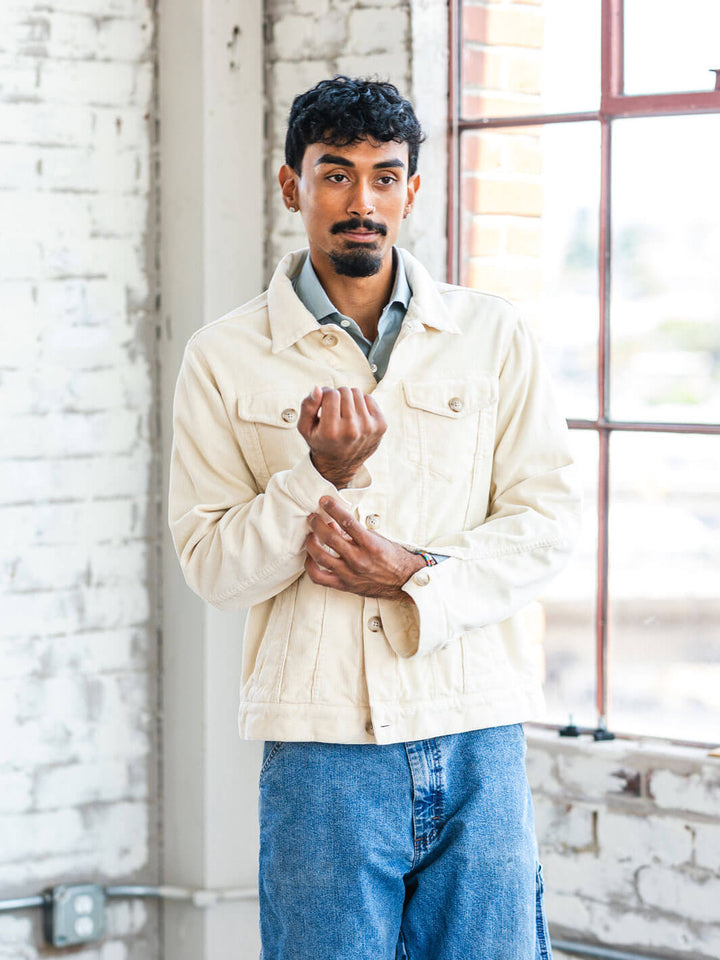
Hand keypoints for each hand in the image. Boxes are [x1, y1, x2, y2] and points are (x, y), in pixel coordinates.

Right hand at [297, 386, 385, 487]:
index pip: (331, 394)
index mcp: (331, 431)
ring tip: (344, 414)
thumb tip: (318, 388)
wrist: (341, 465)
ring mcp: (369, 428)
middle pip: (345, 391)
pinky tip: (356, 417)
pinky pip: (370, 398)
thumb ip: (307, 406)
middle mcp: (352, 430)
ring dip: (349, 399)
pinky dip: (361, 404)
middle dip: (337, 396)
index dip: (325, 395)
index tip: (323, 404)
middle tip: (334, 411)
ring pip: (357, 392)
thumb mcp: (305, 428)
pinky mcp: (381, 425)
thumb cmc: (322, 442)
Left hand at [304, 496, 425, 599]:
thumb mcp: (376, 538)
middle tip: (313, 517)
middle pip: (329, 537)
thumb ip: (354, 532)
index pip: (347, 521)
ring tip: (311, 535)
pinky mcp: (343, 585)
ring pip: (320, 556)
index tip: (323, 500)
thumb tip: (332, 522)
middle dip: (317, 523)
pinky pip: (318, 577)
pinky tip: (311, 557)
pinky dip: (310, 565)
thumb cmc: (391, 557)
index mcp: (370, 544)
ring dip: (311, 542)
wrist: (403, 580)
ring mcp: (349, 574)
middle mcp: (358, 559)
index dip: (332, 508)